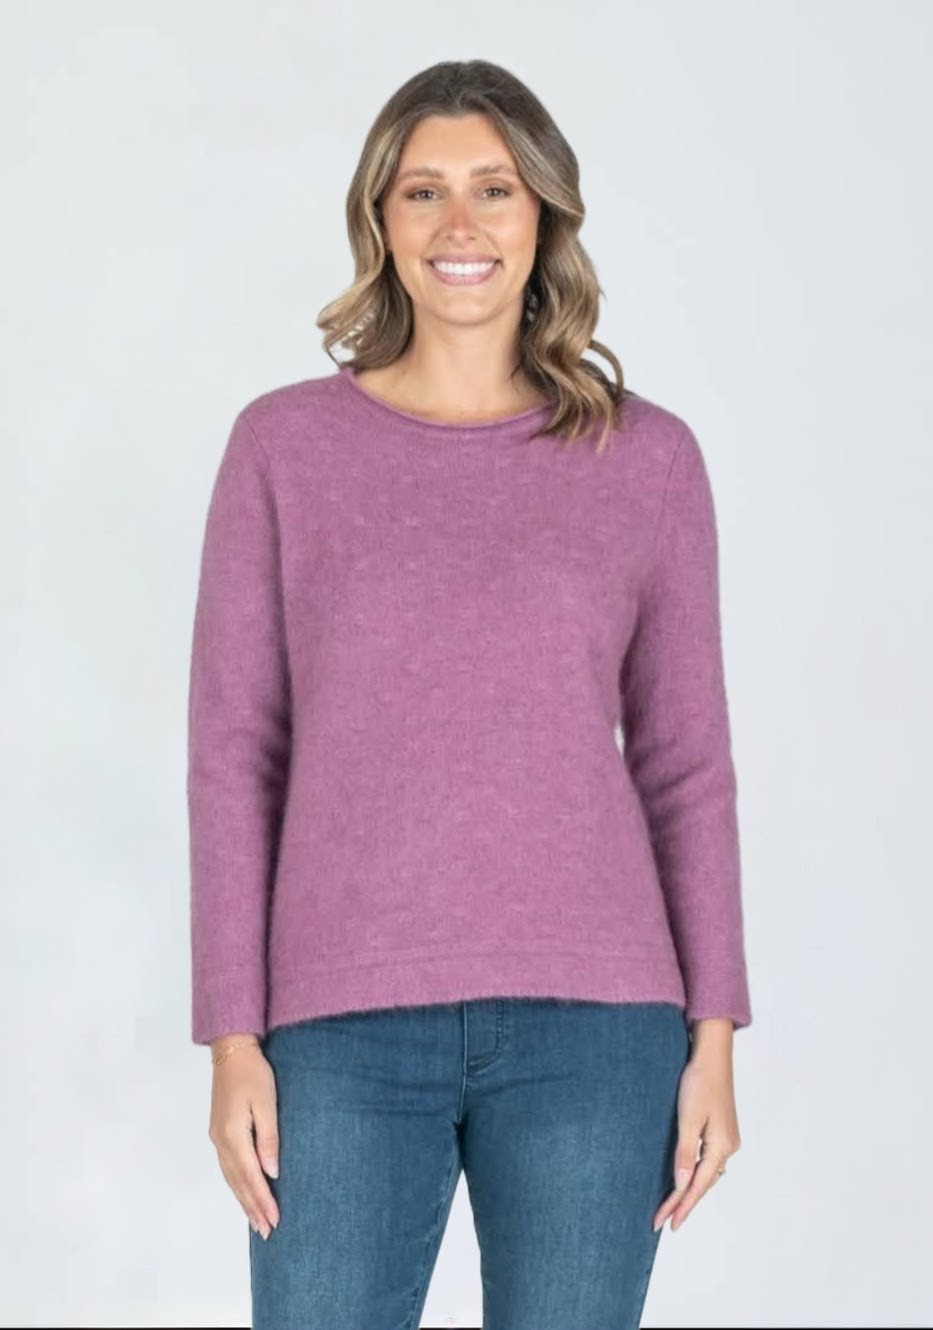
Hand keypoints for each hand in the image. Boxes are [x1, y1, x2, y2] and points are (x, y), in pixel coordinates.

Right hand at [208, 1040, 280, 1240]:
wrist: (231, 1051)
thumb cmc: (253, 1073)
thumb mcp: (267, 1102)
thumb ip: (269, 1138)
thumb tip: (272, 1172)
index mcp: (232, 1135)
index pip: (250, 1176)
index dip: (262, 1200)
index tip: (275, 1220)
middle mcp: (221, 1141)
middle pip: (238, 1182)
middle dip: (253, 1208)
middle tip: (267, 1232)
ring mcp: (217, 1138)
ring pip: (231, 1178)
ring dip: (244, 1200)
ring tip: (257, 1222)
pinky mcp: (219, 1132)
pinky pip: (228, 1167)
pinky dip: (237, 1185)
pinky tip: (244, 1193)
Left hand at [652, 1045, 740, 1232]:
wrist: (712, 1056)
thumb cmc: (699, 1083)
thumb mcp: (688, 1118)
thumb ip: (685, 1153)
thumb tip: (682, 1184)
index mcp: (721, 1147)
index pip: (698, 1186)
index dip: (682, 1206)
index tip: (668, 1225)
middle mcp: (728, 1147)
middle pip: (704, 1183)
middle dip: (683, 1202)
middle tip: (663, 1222)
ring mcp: (727, 1139)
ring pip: (707, 1173)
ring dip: (690, 1189)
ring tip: (672, 1206)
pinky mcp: (722, 1130)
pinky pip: (708, 1160)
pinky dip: (696, 1173)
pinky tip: (688, 1176)